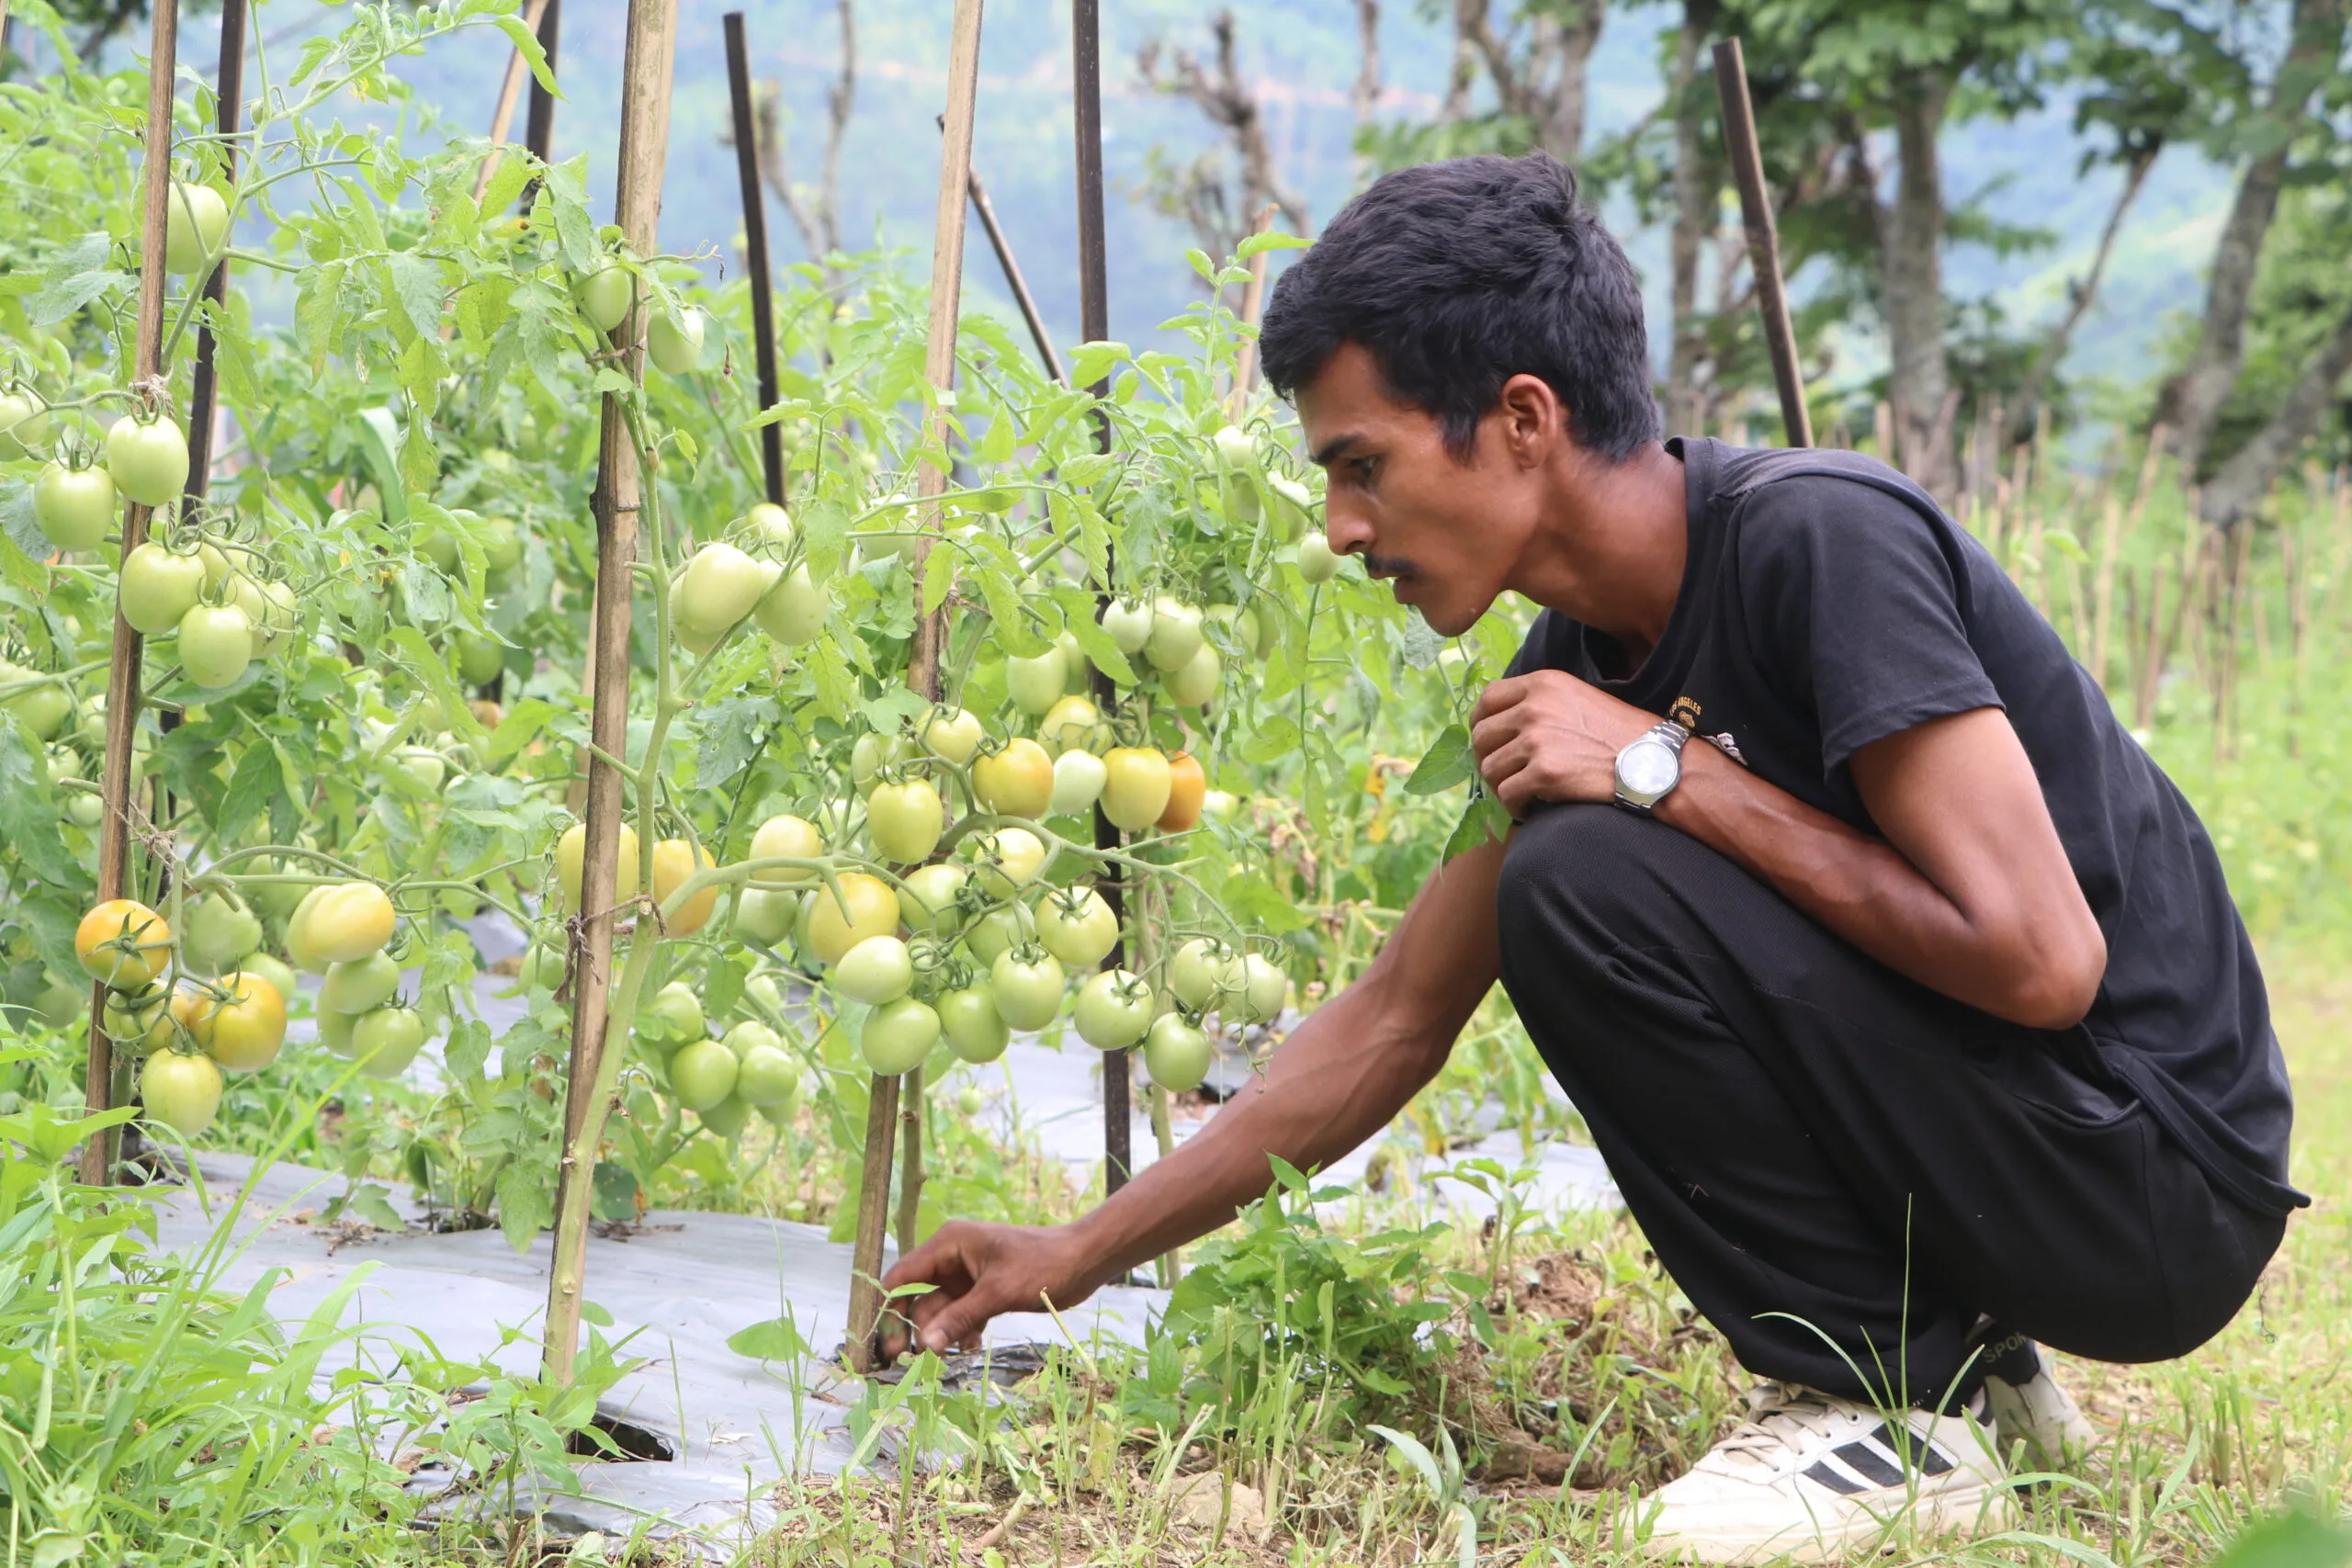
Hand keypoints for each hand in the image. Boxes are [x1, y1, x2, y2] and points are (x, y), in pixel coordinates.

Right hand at [877, 1220, 1099, 1356]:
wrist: (1084, 1260)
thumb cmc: (1042, 1265)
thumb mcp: (998, 1292)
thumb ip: (959, 1318)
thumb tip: (925, 1345)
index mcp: (949, 1243)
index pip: (903, 1275)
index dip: (888, 1307)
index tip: (883, 1341)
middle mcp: (953, 1258)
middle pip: (917, 1297)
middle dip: (912, 1328)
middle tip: (904, 1361)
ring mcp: (968, 1276)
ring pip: (939, 1310)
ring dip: (939, 1334)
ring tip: (939, 1361)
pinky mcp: (984, 1292)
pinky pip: (960, 1315)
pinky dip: (961, 1332)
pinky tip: (970, 1347)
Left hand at [1469, 671, 1659, 817]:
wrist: (1654, 762)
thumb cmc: (1618, 734)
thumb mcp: (1577, 698)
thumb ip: (1539, 703)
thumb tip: (1499, 723)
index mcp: (1542, 684)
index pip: (1488, 699)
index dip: (1480, 723)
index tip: (1488, 743)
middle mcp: (1534, 707)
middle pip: (1481, 737)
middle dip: (1488, 760)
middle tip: (1506, 776)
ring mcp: (1537, 740)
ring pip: (1489, 769)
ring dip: (1502, 786)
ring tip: (1524, 794)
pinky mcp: (1544, 773)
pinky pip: (1506, 795)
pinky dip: (1515, 807)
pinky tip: (1532, 809)